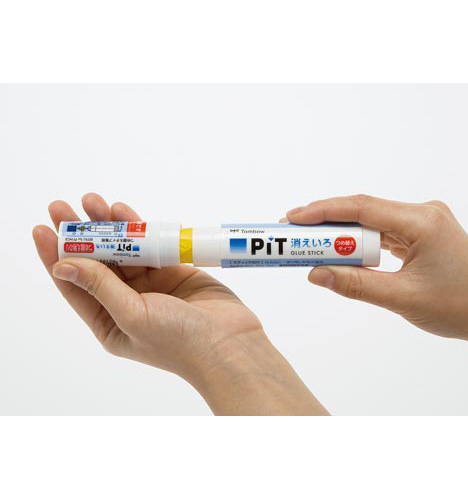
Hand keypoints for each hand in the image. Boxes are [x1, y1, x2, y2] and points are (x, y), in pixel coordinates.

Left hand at [33, 193, 327, 414]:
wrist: (229, 343)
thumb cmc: (179, 341)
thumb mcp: (132, 315)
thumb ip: (100, 287)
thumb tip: (62, 265)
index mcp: (109, 321)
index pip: (75, 284)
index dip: (56, 256)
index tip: (42, 228)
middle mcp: (126, 301)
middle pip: (97, 261)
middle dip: (80, 234)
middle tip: (62, 206)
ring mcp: (151, 284)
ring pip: (122, 248)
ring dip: (107, 225)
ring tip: (91, 199)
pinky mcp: (173, 270)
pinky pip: (149, 245)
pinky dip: (137, 227)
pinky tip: (122, 210)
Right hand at [285, 195, 467, 361]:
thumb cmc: (458, 307)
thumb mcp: (401, 299)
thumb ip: (355, 285)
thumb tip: (314, 273)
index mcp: (422, 222)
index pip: (361, 207)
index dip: (322, 211)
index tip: (293, 218)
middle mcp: (422, 213)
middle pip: (363, 211)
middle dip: (326, 223)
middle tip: (293, 234)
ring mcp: (422, 221)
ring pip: (370, 221)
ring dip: (341, 234)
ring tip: (309, 244)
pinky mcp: (420, 232)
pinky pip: (381, 231)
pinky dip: (359, 242)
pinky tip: (340, 251)